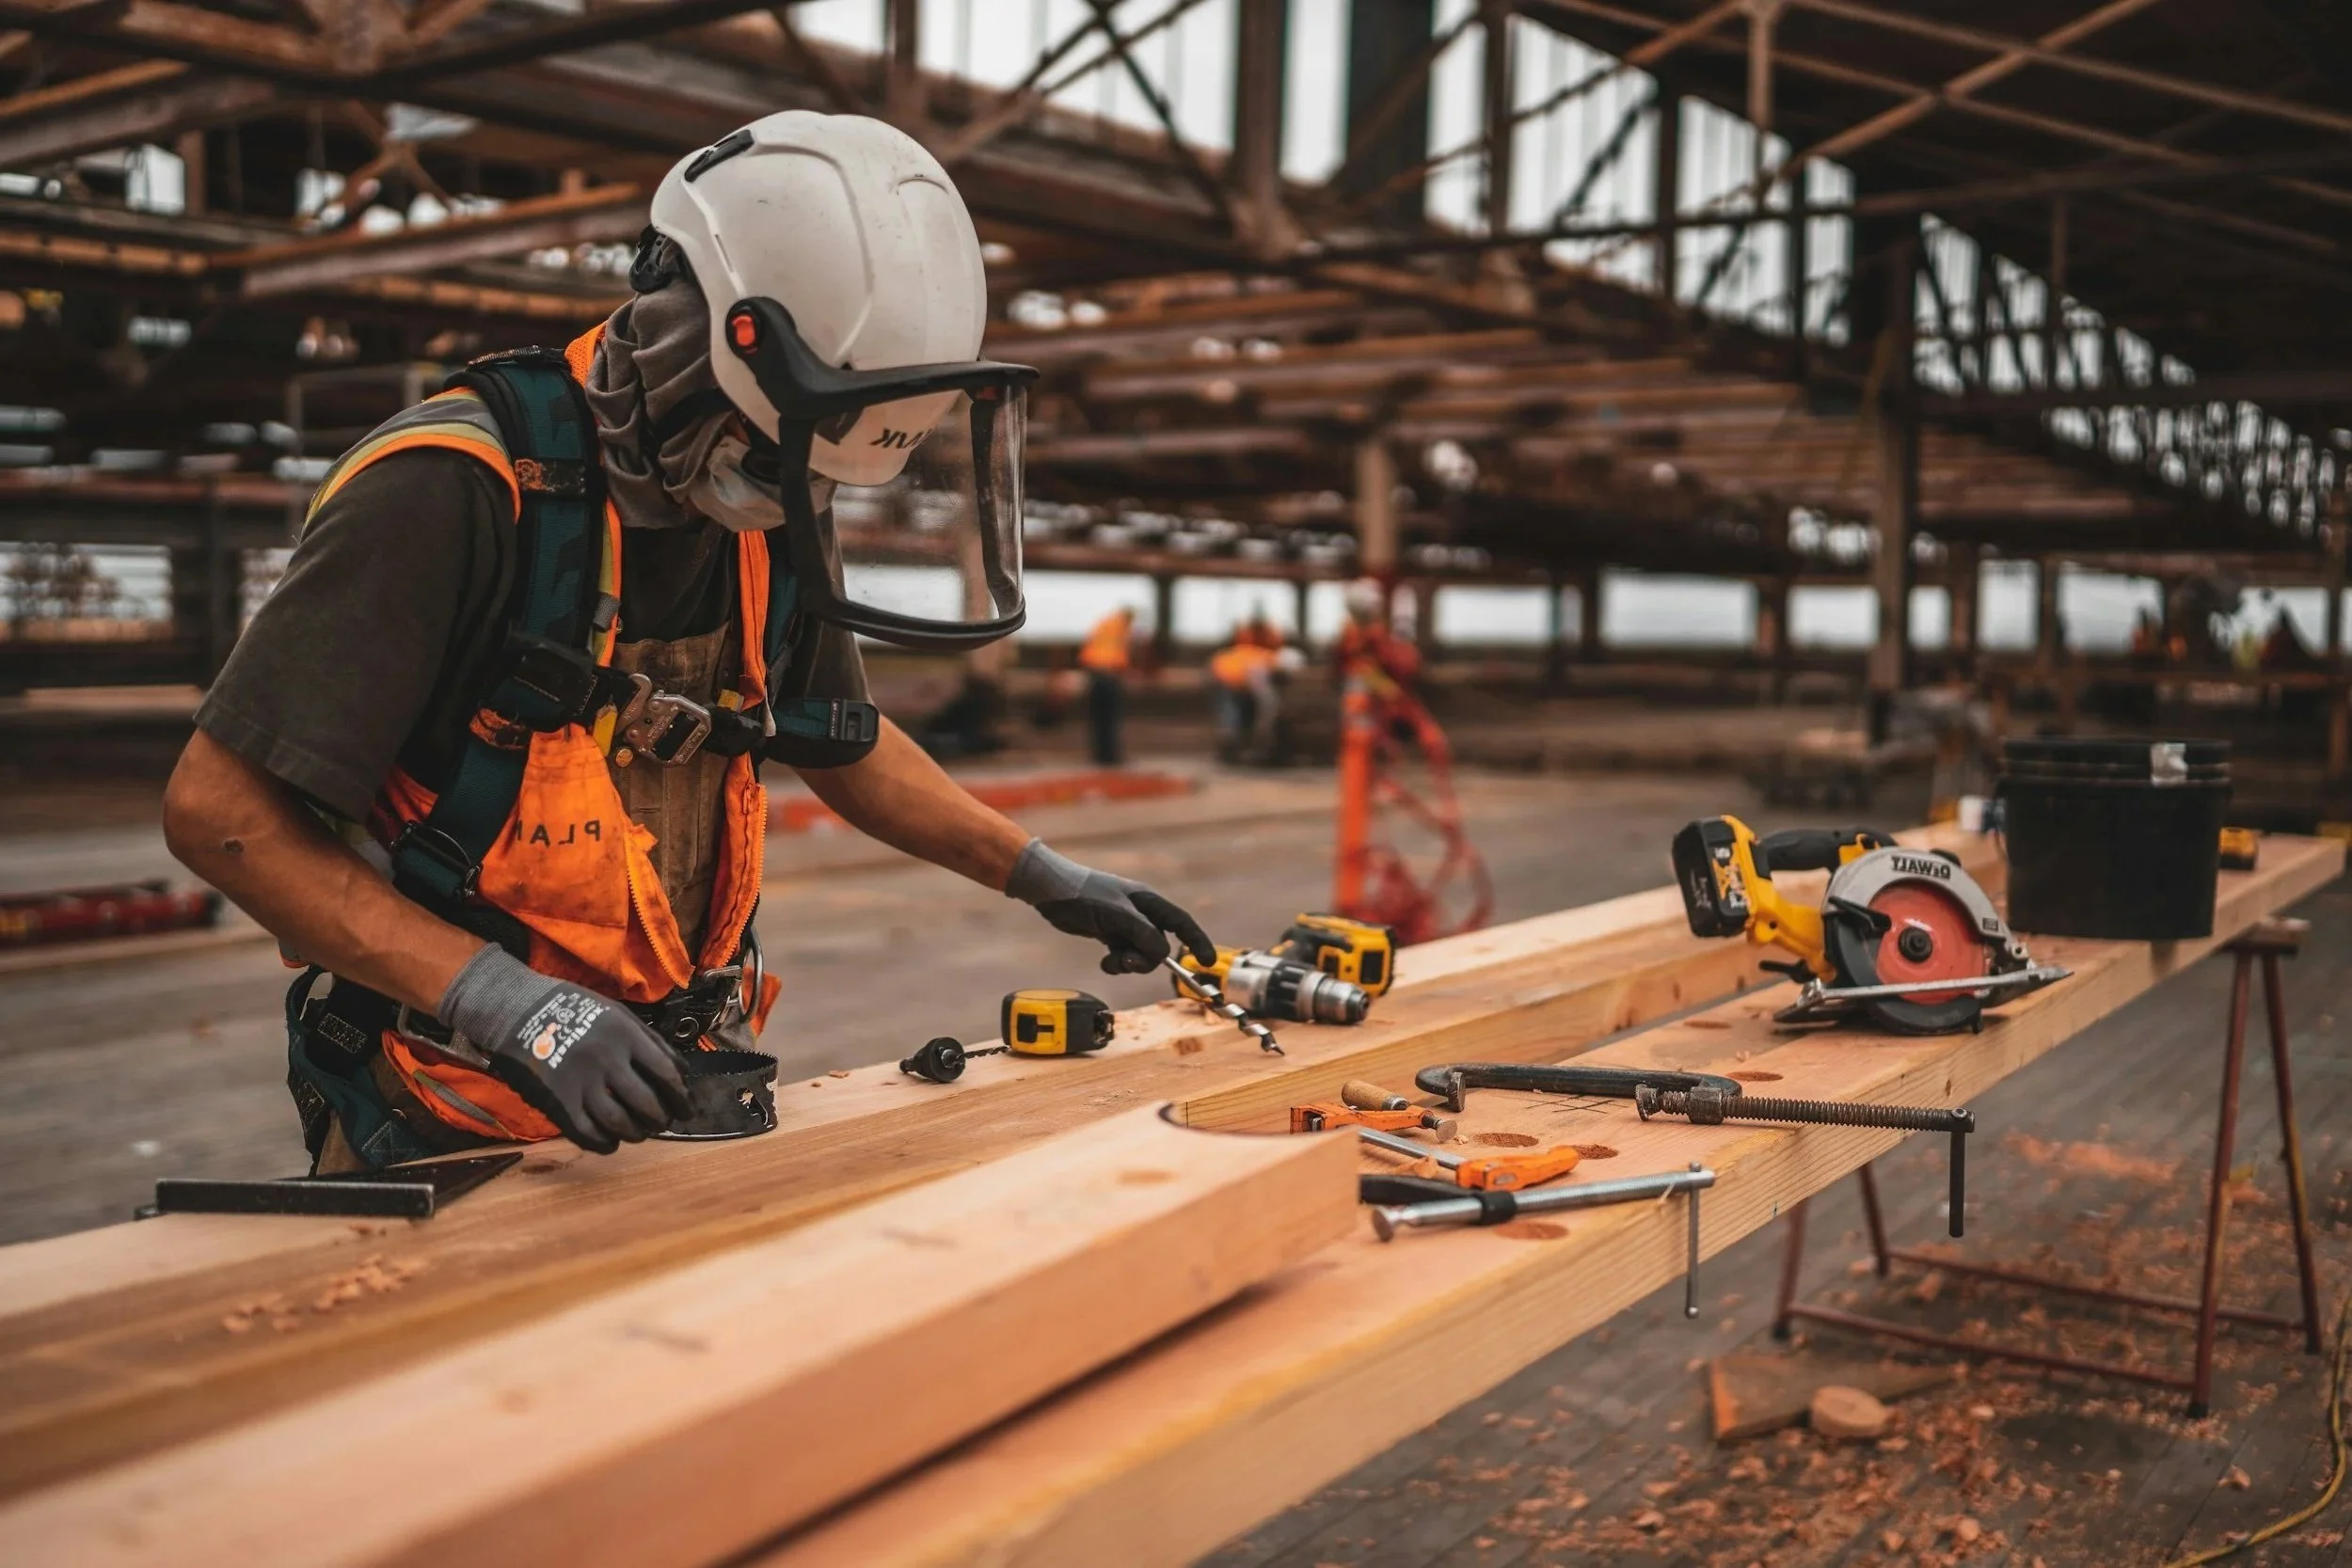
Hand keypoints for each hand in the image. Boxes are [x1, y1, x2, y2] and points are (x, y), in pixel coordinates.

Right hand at [439, 946, 692, 1153]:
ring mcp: (581, 1082)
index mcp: (625, 1035)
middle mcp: (607, 1060)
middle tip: (663, 1123)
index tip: (686, 1109)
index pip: (666, 1074)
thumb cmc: (574, 1009)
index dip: (680, 1097)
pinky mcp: (558, 1100)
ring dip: (635, 1133)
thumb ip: (649, 1040)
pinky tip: (611, 1142)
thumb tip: (680, 1072)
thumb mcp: (617, 1013)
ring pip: (619, 1122)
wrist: (519, 1011)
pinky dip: (604, 1143)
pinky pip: (586, 1132)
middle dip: (660, 1119)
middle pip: (646, 1103)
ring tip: (639, 1132)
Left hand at [1005, 839, 1215, 975]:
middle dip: (1146, 959)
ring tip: (1111, 961)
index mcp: (1148, 901)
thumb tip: (1163, 953)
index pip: (1181, 923)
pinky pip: (1124, 955)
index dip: (1197, 941)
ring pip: (1141, 953)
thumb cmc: (1084, 894)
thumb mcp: (1116, 915)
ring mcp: (1125, 924)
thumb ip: (1142, 934)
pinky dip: (1117, 963)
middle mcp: (1140, 913)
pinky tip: (1104, 961)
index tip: (1208, 962)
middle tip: (1127, 963)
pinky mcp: (1110, 934)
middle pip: (1159, 945)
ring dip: (1129, 963)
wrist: (1050, 891)